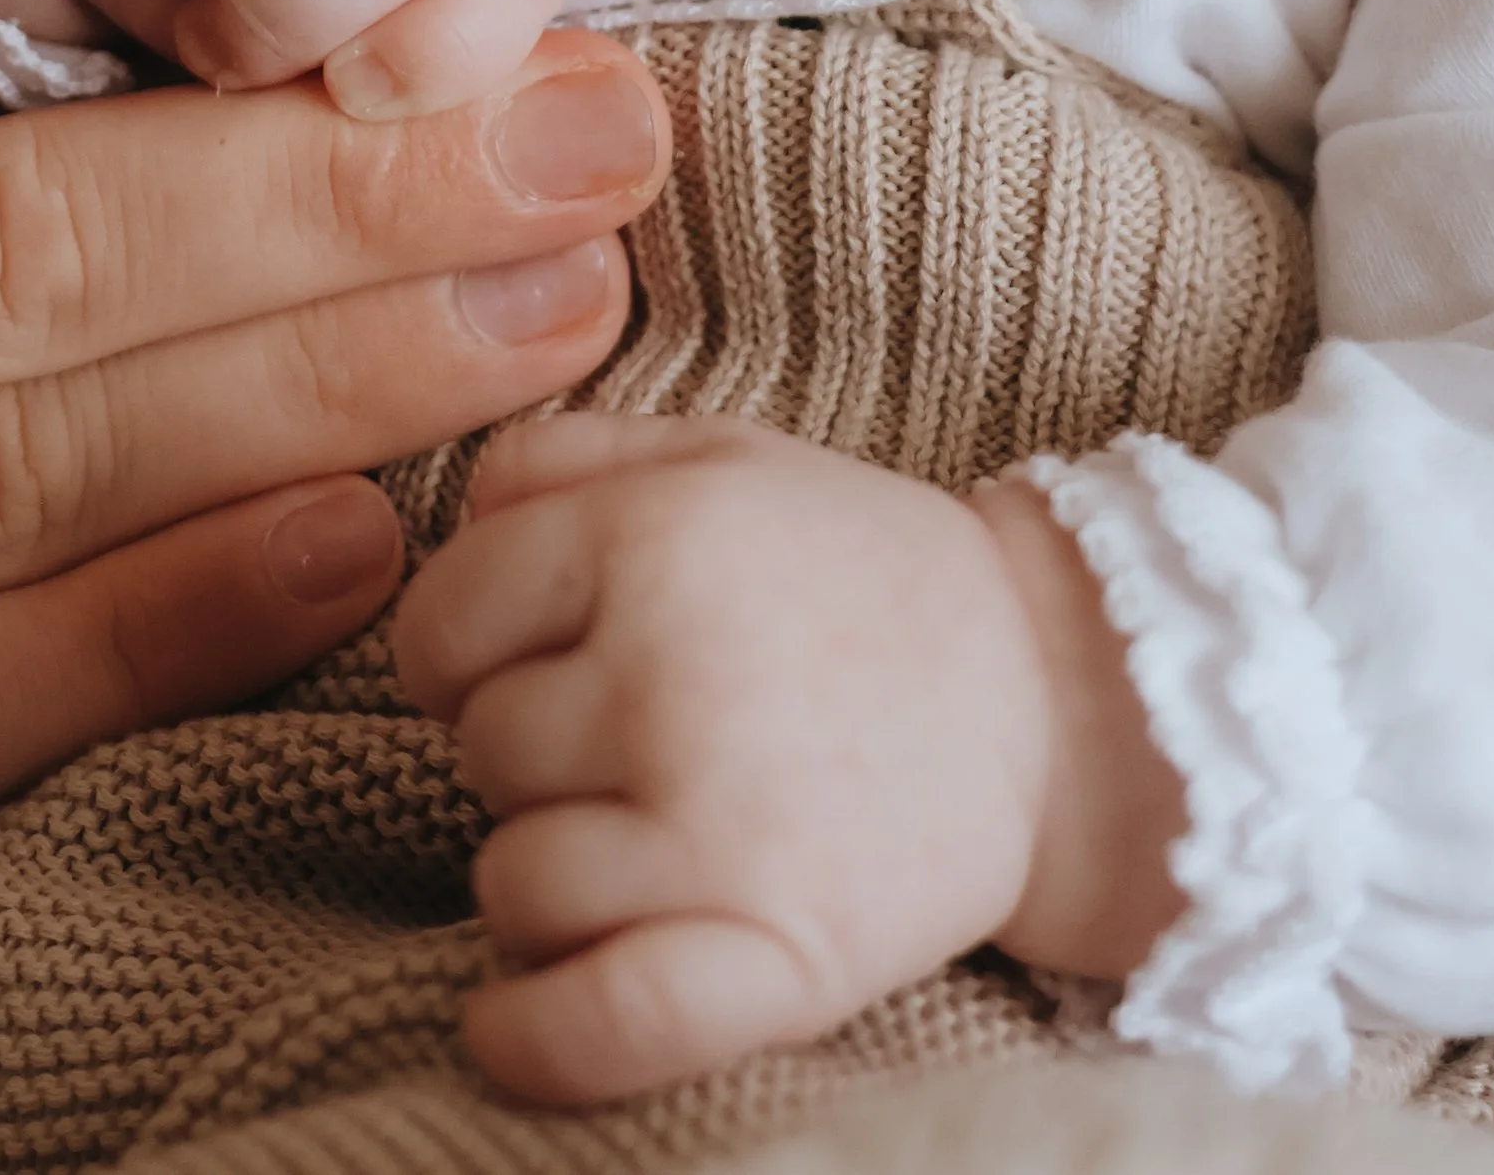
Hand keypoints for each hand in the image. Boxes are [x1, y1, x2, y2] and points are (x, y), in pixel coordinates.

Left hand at [395, 420, 1184, 1105]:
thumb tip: (456, 516)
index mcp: (646, 538)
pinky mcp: (779, 958)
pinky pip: (597, 1022)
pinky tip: (505, 1024)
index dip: (459, 652)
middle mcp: (666, 676)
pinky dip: (532, 1038)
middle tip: (634, 742)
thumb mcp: (717, 455)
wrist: (1054, 696)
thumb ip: (564, 456)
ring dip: (550, 879)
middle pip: (481, 754)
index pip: (439, 624)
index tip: (512, 667)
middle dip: (530, 754)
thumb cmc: (856, 571)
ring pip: (516, 885)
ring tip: (642, 841)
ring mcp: (718, 827)